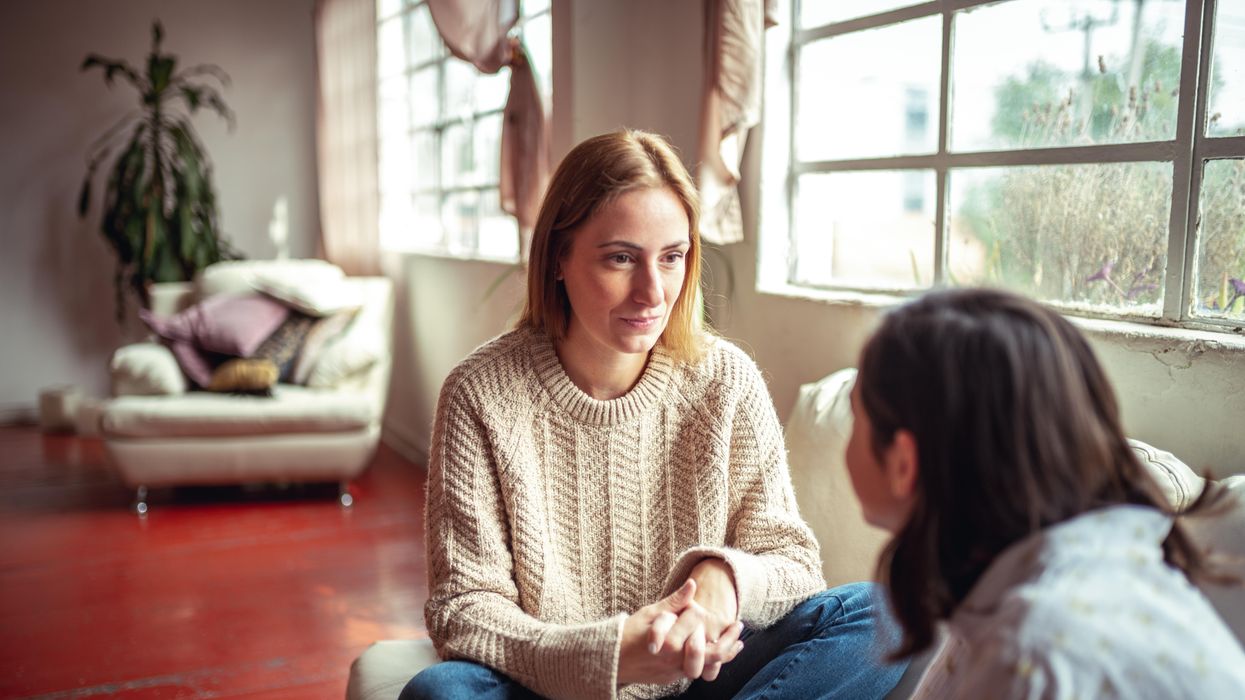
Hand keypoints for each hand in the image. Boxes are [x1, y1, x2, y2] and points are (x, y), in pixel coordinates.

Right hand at [618, 580, 744, 686]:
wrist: (611, 660)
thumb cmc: (628, 634)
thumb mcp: (651, 613)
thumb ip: (674, 601)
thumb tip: (693, 584)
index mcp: (671, 641)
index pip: (697, 623)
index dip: (699, 613)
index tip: (706, 608)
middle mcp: (676, 659)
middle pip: (713, 652)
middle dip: (728, 639)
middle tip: (739, 626)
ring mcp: (676, 671)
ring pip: (708, 665)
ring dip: (726, 652)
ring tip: (738, 643)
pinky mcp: (673, 677)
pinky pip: (698, 670)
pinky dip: (712, 661)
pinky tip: (719, 652)